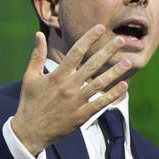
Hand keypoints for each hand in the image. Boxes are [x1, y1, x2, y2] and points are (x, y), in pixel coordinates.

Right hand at [10, 25, 131, 154]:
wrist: (29, 131)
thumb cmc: (30, 102)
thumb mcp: (30, 77)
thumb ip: (37, 55)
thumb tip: (39, 34)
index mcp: (57, 75)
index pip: (76, 52)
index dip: (89, 38)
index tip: (100, 28)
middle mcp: (68, 87)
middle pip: (92, 65)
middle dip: (107, 51)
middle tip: (121, 41)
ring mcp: (76, 102)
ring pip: (100, 84)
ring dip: (115, 72)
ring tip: (128, 62)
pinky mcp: (81, 116)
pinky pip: (100, 104)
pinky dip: (113, 95)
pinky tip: (124, 86)